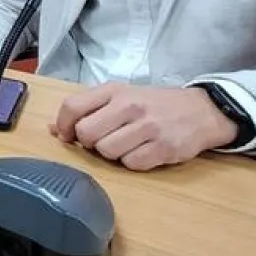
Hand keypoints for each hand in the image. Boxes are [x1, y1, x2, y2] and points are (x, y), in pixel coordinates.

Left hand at [50, 83, 238, 171]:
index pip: (72, 107)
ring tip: (127, 145)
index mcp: (114, 90)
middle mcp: (129, 106)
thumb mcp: (121, 97)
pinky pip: (131, 165)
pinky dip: (133, 163)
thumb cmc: (154, 104)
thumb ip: (87, 110)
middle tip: (104, 139)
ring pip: (107, 152)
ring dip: (112, 154)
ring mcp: (148, 127)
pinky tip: (143, 152)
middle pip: (86, 134)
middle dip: (90, 143)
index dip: (64, 126)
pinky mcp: (163, 148)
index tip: (68, 136)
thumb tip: (53, 129)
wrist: (202, 110)